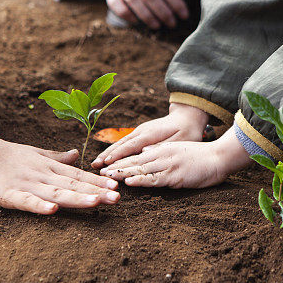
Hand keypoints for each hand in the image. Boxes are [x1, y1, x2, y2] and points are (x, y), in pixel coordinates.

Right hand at [0, 137, 119, 213]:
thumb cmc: (8, 155)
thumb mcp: (36, 153)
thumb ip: (57, 157)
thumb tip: (76, 155)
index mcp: (49, 167)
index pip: (78, 175)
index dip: (97, 182)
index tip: (116, 187)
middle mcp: (42, 175)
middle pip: (72, 185)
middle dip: (95, 192)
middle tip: (117, 198)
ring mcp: (27, 185)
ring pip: (55, 193)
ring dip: (76, 198)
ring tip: (95, 202)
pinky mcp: (9, 195)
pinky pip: (26, 201)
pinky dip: (39, 205)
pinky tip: (52, 211)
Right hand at [92, 103, 207, 168]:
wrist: (187, 117)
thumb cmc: (187, 131)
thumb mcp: (181, 139)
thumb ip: (164, 145)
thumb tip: (146, 151)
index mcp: (151, 133)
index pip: (131, 145)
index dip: (118, 154)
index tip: (107, 162)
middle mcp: (142, 131)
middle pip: (121, 144)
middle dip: (107, 155)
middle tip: (95, 165)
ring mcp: (140, 131)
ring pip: (120, 143)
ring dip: (107, 153)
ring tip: (96, 163)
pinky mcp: (140, 133)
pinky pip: (124, 142)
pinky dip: (114, 150)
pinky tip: (106, 157)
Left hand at [99, 129, 250, 187]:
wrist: (219, 157)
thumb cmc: (200, 156)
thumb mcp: (177, 149)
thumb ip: (160, 151)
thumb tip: (144, 152)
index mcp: (162, 149)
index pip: (136, 155)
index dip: (120, 160)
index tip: (106, 164)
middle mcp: (162, 155)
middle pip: (134, 161)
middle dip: (116, 166)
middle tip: (99, 170)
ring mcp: (168, 165)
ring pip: (141, 169)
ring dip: (123, 173)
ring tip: (108, 177)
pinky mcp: (175, 175)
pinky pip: (154, 179)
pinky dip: (140, 180)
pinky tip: (129, 182)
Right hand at [102, 0, 188, 28]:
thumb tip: (180, 4)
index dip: (176, 3)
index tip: (184, 16)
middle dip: (163, 12)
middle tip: (172, 24)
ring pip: (134, 0)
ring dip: (147, 16)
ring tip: (157, 26)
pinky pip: (117, 5)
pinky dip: (127, 15)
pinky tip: (136, 22)